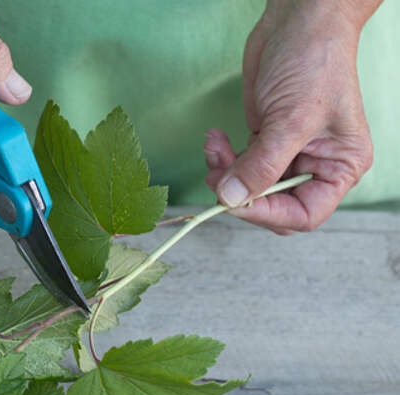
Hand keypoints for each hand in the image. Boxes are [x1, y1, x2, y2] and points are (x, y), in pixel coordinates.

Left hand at [204, 0, 380, 233]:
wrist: (299, 20)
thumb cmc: (314, 62)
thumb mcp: (291, 119)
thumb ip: (262, 164)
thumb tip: (230, 198)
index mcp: (338, 168)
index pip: (303, 215)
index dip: (267, 214)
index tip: (235, 200)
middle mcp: (314, 167)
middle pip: (272, 205)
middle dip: (240, 193)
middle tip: (216, 176)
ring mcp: (287, 155)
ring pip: (249, 187)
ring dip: (225, 174)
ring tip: (215, 148)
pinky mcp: (264, 140)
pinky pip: (239, 166)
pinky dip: (222, 159)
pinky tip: (215, 139)